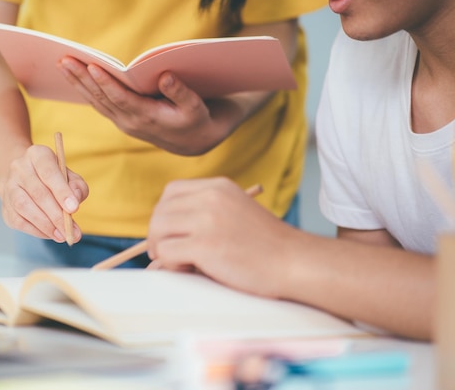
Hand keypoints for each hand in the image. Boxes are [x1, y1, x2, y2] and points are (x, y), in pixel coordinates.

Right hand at [0, 144, 88, 242]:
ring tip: (62, 235)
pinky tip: (51, 234)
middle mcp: (19, 168)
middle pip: (37, 193)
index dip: (62, 191)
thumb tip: (75, 200)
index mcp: (37, 155)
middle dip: (56, 215)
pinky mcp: (5, 207)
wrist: (24, 178)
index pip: (48, 172)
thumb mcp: (69, 175)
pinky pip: (19, 221)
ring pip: (24, 207)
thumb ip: (77, 186)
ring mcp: (9, 187)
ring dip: (46, 225)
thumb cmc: (53, 178)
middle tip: (72, 231)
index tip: (74, 208)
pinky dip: (37, 230)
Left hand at [57, 57, 242, 155]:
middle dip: (82, 78)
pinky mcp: (121, 119)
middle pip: (101, 99)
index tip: (91, 66)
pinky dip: (85, 90)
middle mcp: (130, 122)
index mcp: (147, 118)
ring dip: (78, 83)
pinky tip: (74, 77)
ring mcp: (123, 122)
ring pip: (96, 101)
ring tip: (62, 64)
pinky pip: (99, 104)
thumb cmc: (197, 119)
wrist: (194, 142)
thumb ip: (181, 93)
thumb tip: (165, 76)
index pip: (121, 99)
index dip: (106, 83)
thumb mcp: (196, 107)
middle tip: (63, 60)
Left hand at [147, 177, 297, 298]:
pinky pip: (166, 252)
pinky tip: (191, 268)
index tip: (172, 234)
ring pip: (158, 230)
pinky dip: (171, 264)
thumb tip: (160, 235)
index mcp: (218, 186)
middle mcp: (211, 197)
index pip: (171, 192)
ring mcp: (207, 219)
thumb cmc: (266, 247)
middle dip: (158, 235)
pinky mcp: (205, 245)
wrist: (295, 262)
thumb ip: (203, 214)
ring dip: (163, 249)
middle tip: (169, 254)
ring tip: (184, 262)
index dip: (165, 215)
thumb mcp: (235, 212)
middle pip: (160, 211)